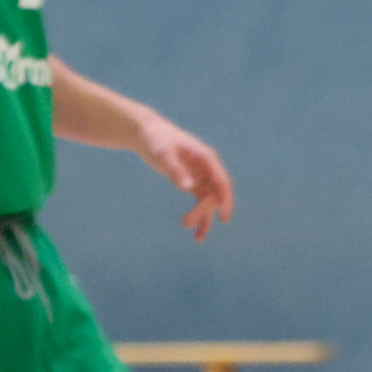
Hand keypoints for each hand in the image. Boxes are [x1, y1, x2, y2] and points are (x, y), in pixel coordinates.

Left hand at [134, 111, 234, 239]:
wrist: (146, 132)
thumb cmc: (156, 139)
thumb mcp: (163, 153)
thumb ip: (176, 170)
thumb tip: (188, 188)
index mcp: (206, 158)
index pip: (222, 182)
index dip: (225, 200)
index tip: (223, 217)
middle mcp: (207, 168)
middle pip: (214, 195)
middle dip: (204, 211)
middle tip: (184, 223)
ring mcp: (201, 175)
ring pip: (209, 201)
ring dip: (205, 218)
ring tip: (198, 239)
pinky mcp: (191, 181)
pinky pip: (200, 201)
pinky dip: (199, 214)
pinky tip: (194, 229)